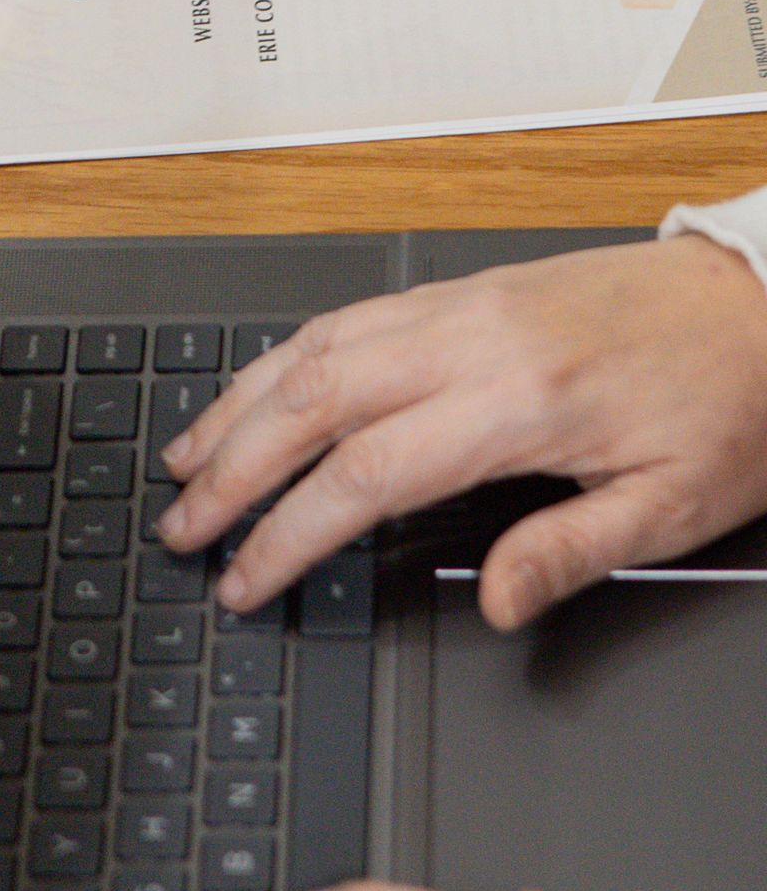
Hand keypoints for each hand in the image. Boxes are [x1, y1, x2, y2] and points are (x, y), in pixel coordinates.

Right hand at [154, 231, 766, 630]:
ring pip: (317, 348)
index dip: (289, 533)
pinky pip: (350, 317)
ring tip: (187, 459)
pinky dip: (286, 356)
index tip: (246, 578)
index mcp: (519, 402)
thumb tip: (492, 600)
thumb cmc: (724, 401)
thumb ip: (570, 552)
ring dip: (241, 404)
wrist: (758, 300)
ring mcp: (460, 305)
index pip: (365, 473)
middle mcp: (472, 340)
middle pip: (313, 401)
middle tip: (181, 525)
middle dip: (232, 467)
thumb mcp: (674, 506)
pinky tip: (259, 389)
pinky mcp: (465, 289)